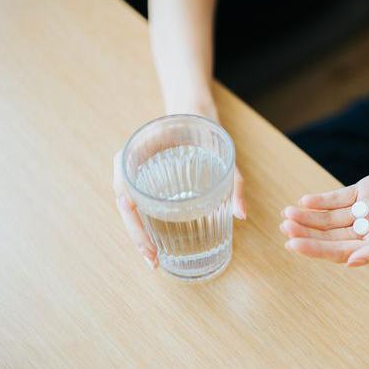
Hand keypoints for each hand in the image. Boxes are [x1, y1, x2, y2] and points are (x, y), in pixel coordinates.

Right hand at [112, 114, 246, 268]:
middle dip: (137, 238)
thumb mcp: (222, 153)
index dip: (136, 230)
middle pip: (126, 208)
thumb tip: (242, 216)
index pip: (125, 198)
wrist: (192, 106)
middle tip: (154, 262)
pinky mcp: (143, 177)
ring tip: (154, 258)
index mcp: (136, 154)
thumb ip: (233, 182)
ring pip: (129, 208)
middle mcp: (129, 163)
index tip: (151, 252)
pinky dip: (144, 222)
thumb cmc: (203, 127)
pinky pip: (138, 201)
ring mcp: (134, 170)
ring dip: (138, 233)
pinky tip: (156, 240)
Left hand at [280, 150, 368, 266]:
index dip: (316, 249)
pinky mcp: (366, 190)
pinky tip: (304, 201)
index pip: (341, 253)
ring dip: (309, 217)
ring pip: (331, 218)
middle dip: (307, 232)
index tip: (293, 244)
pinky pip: (338, 198)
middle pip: (331, 235)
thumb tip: (351, 263)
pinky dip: (321, 200)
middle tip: (285, 227)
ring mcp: (366, 211)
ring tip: (287, 214)